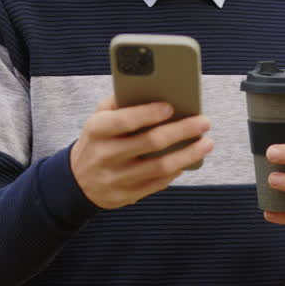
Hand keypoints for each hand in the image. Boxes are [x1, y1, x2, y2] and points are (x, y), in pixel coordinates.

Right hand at [70, 95, 212, 209]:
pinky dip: (177, 171)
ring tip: (207, 143)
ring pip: (159, 167)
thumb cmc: (97, 140)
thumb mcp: (98, 118)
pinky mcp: (127, 195)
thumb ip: (119, 102)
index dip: (148, 113)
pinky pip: (158, 183)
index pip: (124, 121)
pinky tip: (190, 159)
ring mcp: (116, 178)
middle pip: (149, 143)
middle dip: (181, 131)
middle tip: (203, 122)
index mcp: (96, 130)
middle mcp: (105, 155)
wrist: (77, 181)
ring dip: (188, 154)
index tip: (171, 106)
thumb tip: (152, 89)